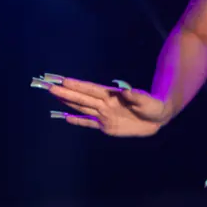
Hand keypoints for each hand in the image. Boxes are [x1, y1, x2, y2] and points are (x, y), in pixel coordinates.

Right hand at [37, 74, 169, 136]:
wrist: (158, 117)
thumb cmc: (154, 106)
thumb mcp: (148, 102)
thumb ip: (137, 96)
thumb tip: (127, 91)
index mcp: (112, 96)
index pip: (91, 90)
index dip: (77, 86)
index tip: (63, 80)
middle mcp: (104, 104)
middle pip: (81, 98)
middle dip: (65, 92)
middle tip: (49, 86)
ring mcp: (103, 115)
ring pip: (82, 107)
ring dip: (68, 102)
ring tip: (53, 95)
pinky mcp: (106, 126)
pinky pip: (89, 123)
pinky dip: (78, 120)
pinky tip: (66, 117)